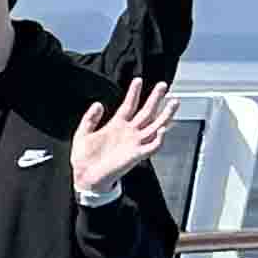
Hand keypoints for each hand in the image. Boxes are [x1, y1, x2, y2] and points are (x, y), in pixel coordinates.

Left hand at [72, 78, 172, 195]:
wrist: (85, 177)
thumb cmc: (84, 158)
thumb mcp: (83, 134)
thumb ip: (90, 118)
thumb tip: (98, 104)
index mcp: (116, 125)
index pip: (129, 105)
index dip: (134, 93)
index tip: (138, 80)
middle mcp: (129, 132)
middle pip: (147, 112)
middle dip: (155, 99)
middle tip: (163, 85)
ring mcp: (135, 143)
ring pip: (155, 126)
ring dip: (166, 114)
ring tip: (174, 102)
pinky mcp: (136, 155)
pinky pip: (153, 146)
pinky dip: (159, 138)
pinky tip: (163, 129)